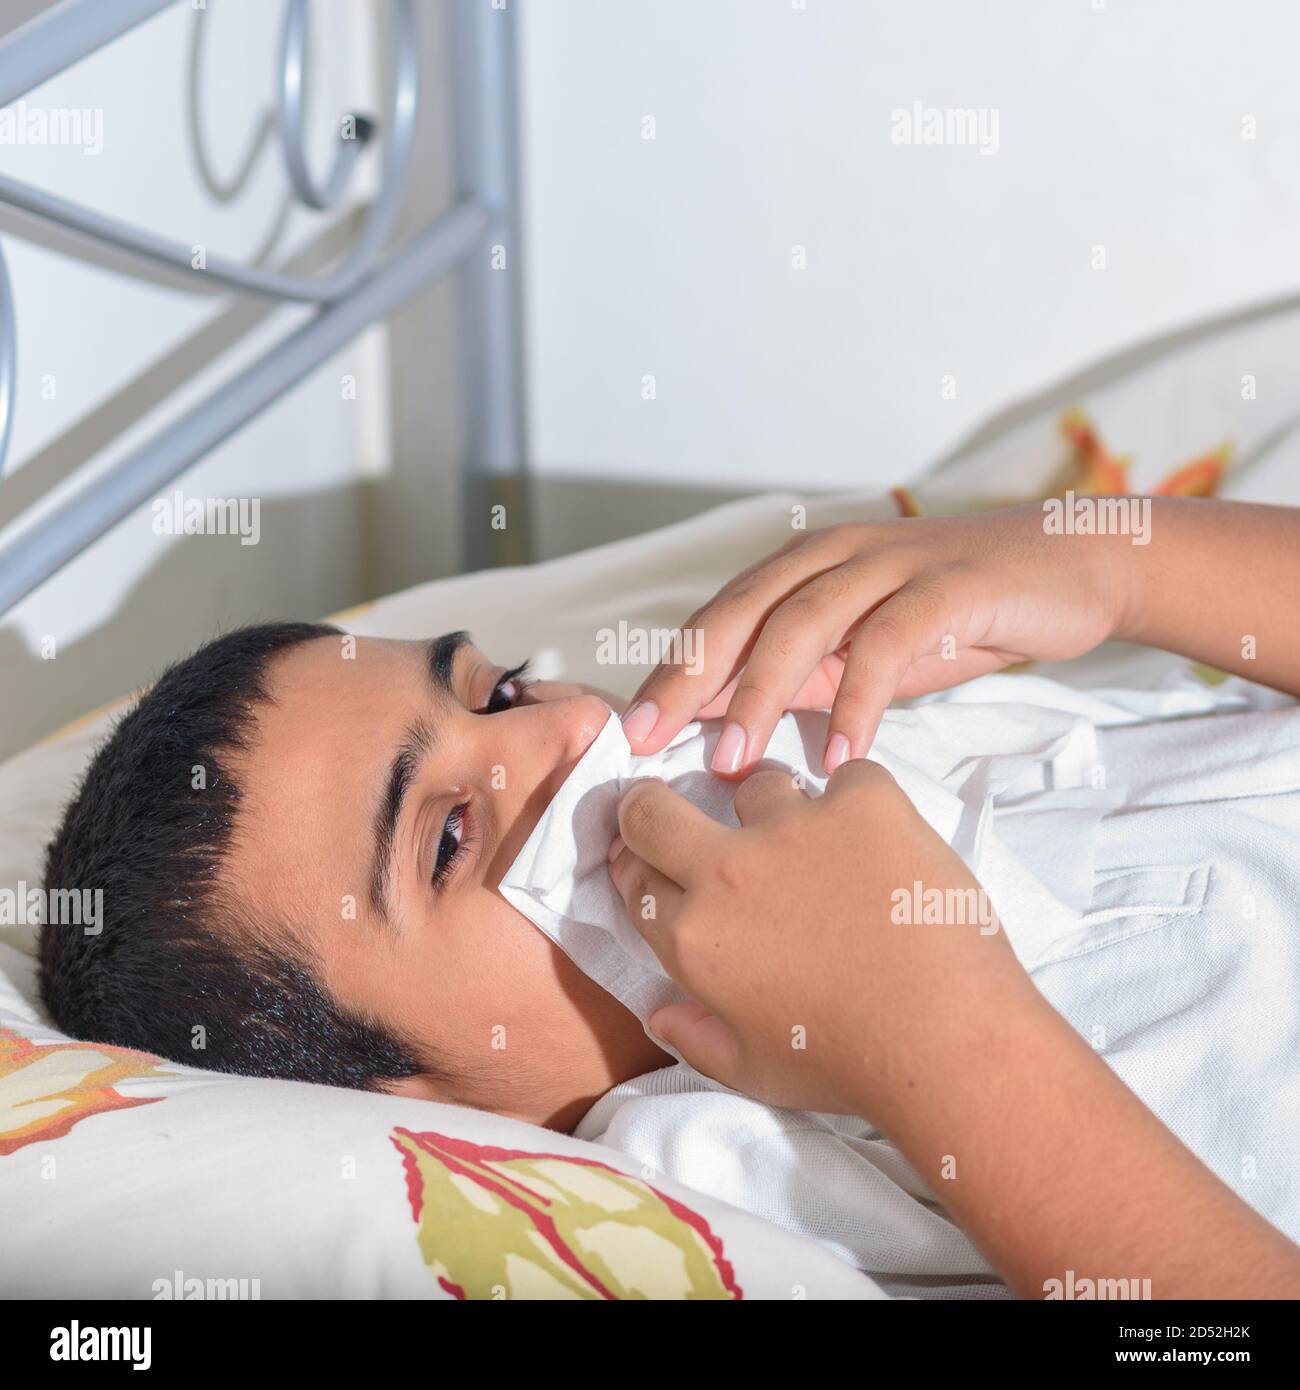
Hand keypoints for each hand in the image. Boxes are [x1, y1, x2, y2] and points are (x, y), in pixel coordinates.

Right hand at [606, 761, 1047, 1121]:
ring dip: (773, 811)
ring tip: (813, 847)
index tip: (654, 864)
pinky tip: (880, 844)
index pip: (635, 878)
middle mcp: (729, 871)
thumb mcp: (754, 1072)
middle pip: (653, 810)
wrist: (949, 1037)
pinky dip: (858, 804)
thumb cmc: (848, 1064)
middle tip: (680, 818)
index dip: (638, 867)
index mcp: (694, 937)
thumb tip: (658, 1015)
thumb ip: (696, 1038)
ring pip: (756, 785)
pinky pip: (847, 776)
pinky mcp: (864, 800)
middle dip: (651, 808)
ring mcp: (796, 825)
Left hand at [620, 508, 1128, 776]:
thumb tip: (723, 721)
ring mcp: (891, 562)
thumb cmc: (956, 616)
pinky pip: (890, 641)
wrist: (1069, 569)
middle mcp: (836, 553)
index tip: (627, 730)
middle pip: (744, 612)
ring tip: (733, 763)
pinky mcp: (948, 583)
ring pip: (805, 621)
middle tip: (650, 741)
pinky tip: (841, 753)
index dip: (671, 670)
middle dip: (690, 678)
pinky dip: (860, 699)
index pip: (721, 618)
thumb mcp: (864, 649)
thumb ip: (801, 676)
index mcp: (807, 565)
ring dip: (763, 694)